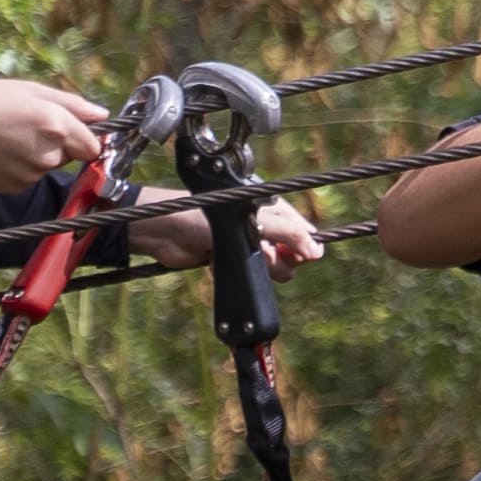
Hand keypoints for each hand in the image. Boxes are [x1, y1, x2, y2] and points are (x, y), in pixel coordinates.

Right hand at [0, 75, 109, 192]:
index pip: (93, 145)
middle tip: (27, 125)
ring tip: (8, 136)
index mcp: (56, 125)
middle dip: (59, 142)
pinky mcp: (14, 187)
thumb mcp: (28, 90)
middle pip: (71, 155)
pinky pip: (29, 176)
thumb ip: (71, 104)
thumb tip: (102, 115)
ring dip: (38, 154)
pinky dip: (21, 166)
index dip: (85, 137)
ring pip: (49, 166)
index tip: (72, 128)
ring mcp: (31, 174)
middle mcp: (48, 154)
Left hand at [134, 190, 329, 268]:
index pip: (301, 230)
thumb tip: (316, 250)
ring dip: (258, 267)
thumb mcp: (251, 220)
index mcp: (269, 207)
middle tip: (264, 252)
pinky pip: (246, 273)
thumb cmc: (204, 214)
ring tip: (240, 256)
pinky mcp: (228, 259)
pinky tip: (219, 260)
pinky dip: (236, 270)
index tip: (304, 256)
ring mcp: (244, 243)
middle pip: (290, 252)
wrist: (164, 231)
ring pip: (270, 267)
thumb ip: (287, 234)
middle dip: (280, 258)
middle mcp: (260, 225)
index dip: (305, 244)